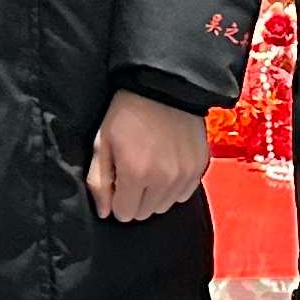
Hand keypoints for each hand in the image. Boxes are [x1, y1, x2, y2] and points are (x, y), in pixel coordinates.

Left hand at [85, 90, 210, 221]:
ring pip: (165, 206)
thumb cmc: (127, 113)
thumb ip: (99, 182)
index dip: (117, 199)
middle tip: (133, 171)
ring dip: (155, 194)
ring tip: (151, 167)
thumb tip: (105, 212)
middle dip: (135, 198)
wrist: (163, 85)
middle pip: (145, 213)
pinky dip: (174, 186)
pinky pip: (184, 194)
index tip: (118, 180)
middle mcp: (163, 179)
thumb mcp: (102, 143)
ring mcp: (185, 174)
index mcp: (135, 174)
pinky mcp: (199, 167)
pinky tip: (167, 165)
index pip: (124, 214)